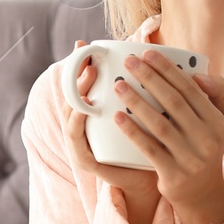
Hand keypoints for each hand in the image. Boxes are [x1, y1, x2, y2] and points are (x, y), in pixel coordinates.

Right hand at [61, 40, 161, 206]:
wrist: (153, 179)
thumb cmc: (153, 142)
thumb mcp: (149, 109)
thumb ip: (147, 85)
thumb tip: (152, 51)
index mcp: (94, 115)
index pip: (82, 85)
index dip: (79, 64)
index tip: (84, 44)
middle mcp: (84, 128)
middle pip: (72, 98)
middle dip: (77, 77)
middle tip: (91, 61)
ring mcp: (82, 145)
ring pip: (71, 116)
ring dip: (76, 95)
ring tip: (88, 78)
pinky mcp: (87, 162)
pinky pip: (77, 141)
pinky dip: (78, 123)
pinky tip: (85, 109)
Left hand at [110, 48, 223, 223]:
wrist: (203, 193)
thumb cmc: (206, 147)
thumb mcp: (222, 121)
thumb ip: (217, 93)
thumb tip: (197, 75)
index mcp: (217, 121)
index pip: (190, 89)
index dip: (168, 69)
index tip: (147, 53)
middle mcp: (207, 138)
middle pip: (174, 102)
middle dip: (149, 78)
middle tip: (128, 62)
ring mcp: (190, 157)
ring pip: (159, 124)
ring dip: (137, 101)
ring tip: (118, 85)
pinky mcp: (172, 173)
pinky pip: (149, 148)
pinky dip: (132, 131)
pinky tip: (117, 117)